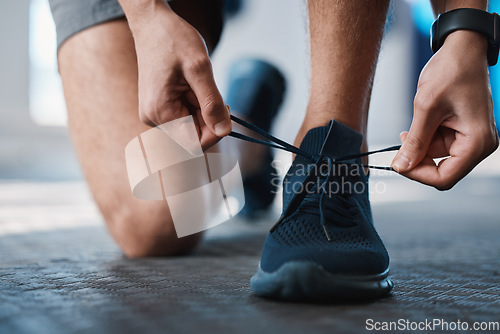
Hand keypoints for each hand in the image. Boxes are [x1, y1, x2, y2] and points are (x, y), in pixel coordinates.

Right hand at [129, 4, 230, 148]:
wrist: (153, 23)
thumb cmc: (173, 39)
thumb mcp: (200, 68)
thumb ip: (212, 103)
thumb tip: (224, 131)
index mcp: (160, 112)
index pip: (194, 143)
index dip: (215, 132)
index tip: (225, 109)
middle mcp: (153, 118)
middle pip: (193, 134)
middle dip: (209, 117)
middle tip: (211, 88)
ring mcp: (155, 113)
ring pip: (191, 125)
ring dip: (202, 108)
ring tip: (196, 82)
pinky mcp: (159, 107)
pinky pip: (184, 115)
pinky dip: (195, 104)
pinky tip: (191, 84)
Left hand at [391, 30, 498, 189]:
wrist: (462, 49)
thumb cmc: (451, 71)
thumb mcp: (426, 108)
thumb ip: (415, 142)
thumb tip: (401, 166)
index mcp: (478, 142)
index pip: (445, 178)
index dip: (418, 175)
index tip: (398, 164)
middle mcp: (480, 145)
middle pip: (442, 171)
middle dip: (418, 161)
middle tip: (399, 147)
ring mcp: (472, 139)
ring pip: (438, 158)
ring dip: (420, 148)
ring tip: (409, 129)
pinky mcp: (464, 132)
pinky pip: (439, 146)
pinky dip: (425, 140)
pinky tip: (418, 125)